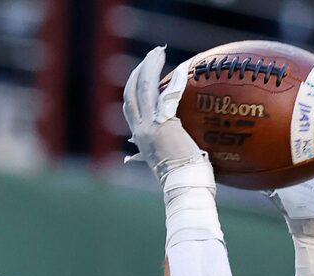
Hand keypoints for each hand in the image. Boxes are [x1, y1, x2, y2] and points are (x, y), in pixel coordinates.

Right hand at [121, 48, 200, 178]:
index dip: (134, 86)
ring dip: (150, 68)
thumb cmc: (180, 175)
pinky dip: (174, 81)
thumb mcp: (165, 158)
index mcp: (140, 138)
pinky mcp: (164, 125)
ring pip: (143, 89)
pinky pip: (167, 96)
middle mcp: (140, 131)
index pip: (130, 106)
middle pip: (131, 93)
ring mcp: (150, 127)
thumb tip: (153, 147)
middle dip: (139, 71)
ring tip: (158, 53)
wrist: (183, 184)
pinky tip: (181, 69)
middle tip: (152, 55)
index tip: (143, 72)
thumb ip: (159, 147)